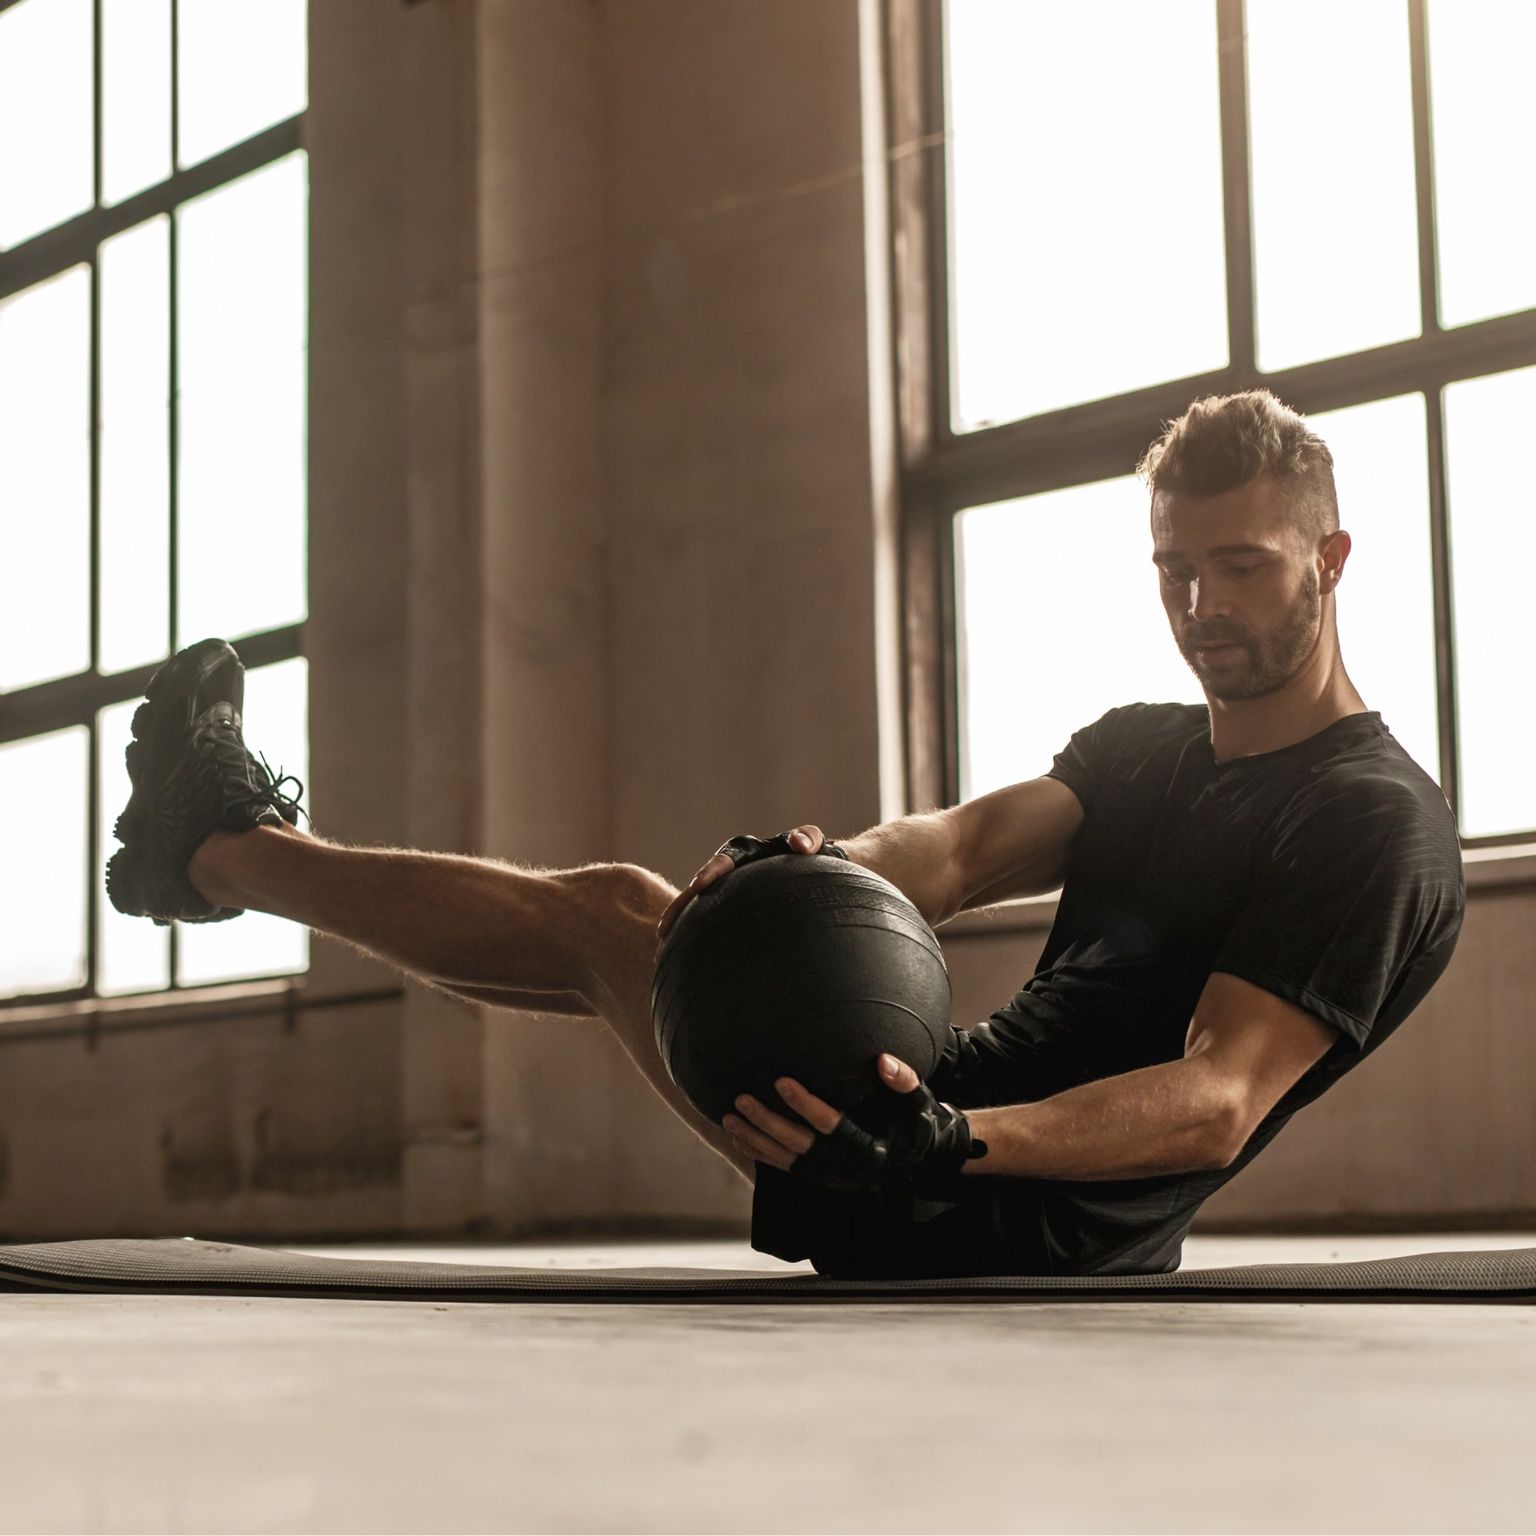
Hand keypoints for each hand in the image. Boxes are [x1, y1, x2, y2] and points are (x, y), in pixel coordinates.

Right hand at [655, 824, 830, 947]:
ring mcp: (728, 889)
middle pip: (699, 886)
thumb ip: (808, 839)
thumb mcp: (814, 845)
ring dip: (679, 922)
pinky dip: (693, 932)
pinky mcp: (729, 907)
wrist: (811, 870)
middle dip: (680, 905)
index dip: (710, 871)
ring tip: (662, 945)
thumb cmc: (813, 856)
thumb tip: (800, 845)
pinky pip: (707, 919)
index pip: (725, 860)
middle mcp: (730, 869)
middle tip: (665, 927)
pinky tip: (681, 956)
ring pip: (697, 905)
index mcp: (746, 852)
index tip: (698, 885)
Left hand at [723, 1054, 985, 1194]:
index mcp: (867, 1150)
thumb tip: (883, 1061)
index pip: (829, 1125)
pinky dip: (758, 1152)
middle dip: (767, 1122)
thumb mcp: (917, 1102)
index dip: (803, 1103)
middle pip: (798, 1144)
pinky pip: (783, 1166)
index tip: (780, 1080)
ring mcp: (828, 1175)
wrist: (914, 1157)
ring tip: (729, 1116)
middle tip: (741, 1098)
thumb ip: (903, 1081)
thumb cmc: (914, 1123)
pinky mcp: (817, 1175)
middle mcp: (843, 1167)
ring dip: (754, 1138)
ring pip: (784, 1158)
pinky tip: (737, 1136)